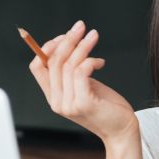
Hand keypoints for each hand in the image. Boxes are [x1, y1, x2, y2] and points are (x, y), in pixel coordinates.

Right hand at [27, 20, 136, 143]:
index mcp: (53, 96)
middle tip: (81, 26)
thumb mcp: (85, 87)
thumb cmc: (107, 107)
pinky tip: (100, 62)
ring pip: (68, 64)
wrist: (122, 131)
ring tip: (94, 36)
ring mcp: (68, 104)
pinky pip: (81, 72)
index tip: (64, 36)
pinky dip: (90, 61)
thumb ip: (73, 73)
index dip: (46, 48)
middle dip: (67, 39)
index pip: (37, 67)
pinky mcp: (83, 103)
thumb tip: (69, 44)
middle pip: (53, 61)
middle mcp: (57, 101)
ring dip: (82, 46)